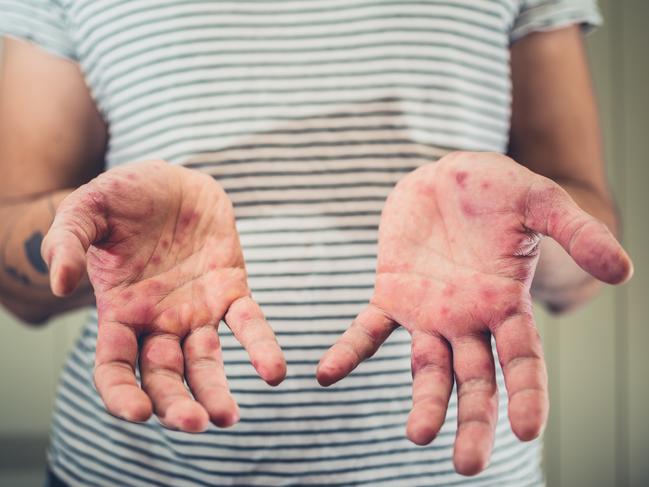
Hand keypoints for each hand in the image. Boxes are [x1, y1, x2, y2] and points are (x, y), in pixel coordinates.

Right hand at [42, 160, 285, 431]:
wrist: (171, 179)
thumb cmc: (124, 197)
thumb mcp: (88, 210)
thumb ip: (68, 242)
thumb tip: (60, 284)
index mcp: (119, 312)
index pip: (114, 367)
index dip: (121, 394)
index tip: (137, 413)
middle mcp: (158, 321)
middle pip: (164, 376)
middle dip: (176, 405)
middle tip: (196, 424)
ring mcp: (196, 310)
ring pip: (205, 361)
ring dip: (216, 390)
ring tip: (228, 418)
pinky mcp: (230, 290)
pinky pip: (248, 324)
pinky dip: (261, 347)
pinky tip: (274, 372)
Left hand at [317, 152, 631, 474]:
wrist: (444, 174)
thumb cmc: (496, 188)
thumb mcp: (540, 201)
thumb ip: (576, 233)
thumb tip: (623, 272)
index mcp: (506, 303)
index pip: (522, 360)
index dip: (527, 394)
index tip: (525, 431)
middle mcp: (468, 319)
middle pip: (474, 380)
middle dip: (474, 420)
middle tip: (467, 464)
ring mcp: (428, 311)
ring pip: (426, 368)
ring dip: (423, 402)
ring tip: (417, 436)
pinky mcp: (391, 293)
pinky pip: (367, 331)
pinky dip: (349, 353)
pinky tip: (327, 375)